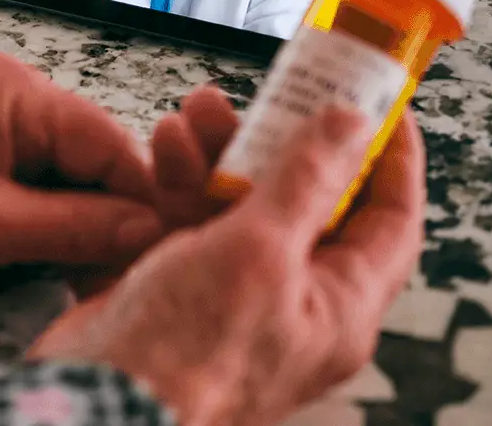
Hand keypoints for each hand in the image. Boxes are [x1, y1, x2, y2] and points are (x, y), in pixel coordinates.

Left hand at [0, 53, 163, 297]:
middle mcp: (6, 94)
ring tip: (80, 278)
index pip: (112, 142)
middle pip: (95, 158)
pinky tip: (51, 263)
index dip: (142, 202)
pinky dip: (47, 225)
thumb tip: (145, 228)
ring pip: (69, 177)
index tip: (158, 253)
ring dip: (79, 228)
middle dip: (109, 219)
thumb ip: (71, 226)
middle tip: (113, 277)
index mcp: (10, 93)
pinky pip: (35, 184)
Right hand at [30, 97, 427, 425]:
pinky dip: (176, 183)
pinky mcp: (179, 289)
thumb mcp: (258, 250)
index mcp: (338, 305)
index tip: (377, 105)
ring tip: (195, 114)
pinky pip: (190, 224)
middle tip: (263, 97)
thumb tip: (351, 128)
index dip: (389, 158)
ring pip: (240, 205)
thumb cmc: (186, 356)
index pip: (390, 220)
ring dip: (218, 155)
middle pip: (305, 203)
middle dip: (278, 142)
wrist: (101, 396)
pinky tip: (163, 150)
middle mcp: (292, 301)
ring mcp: (233, 296)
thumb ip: (307, 180)